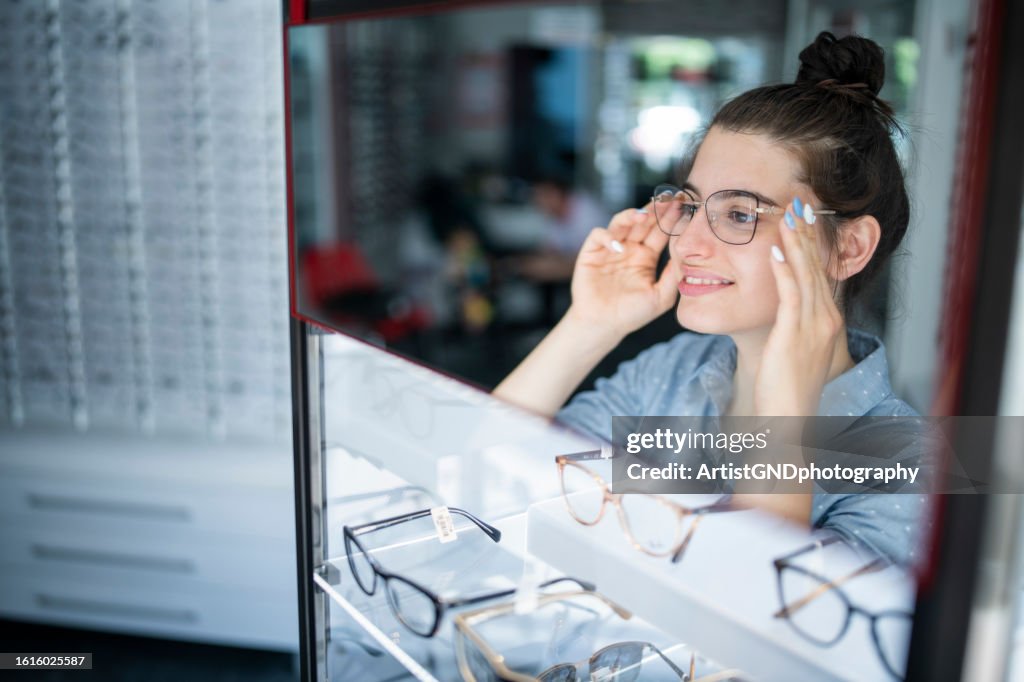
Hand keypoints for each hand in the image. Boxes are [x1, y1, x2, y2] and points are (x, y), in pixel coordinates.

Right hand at [566, 204, 678, 339]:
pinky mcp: (591, 253)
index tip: (683, 206)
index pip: (660, 232)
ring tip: (643, 215)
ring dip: (631, 216)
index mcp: (646, 256)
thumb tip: (686, 254)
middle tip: (667, 200)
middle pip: (642, 222)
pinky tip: (618, 245)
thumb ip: (673, 275)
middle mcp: (629, 248)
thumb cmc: (632, 314)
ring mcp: (610, 249)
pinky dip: (607, 236)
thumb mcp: (661, 296)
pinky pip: (598, 235)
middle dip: (654, 210)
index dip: (670, 219)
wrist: (604, 326)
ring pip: (621, 223)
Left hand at [755, 197, 845, 416]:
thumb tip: (781, 308)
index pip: (820, 272)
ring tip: (789, 213)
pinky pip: (791, 297)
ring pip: (806, 275)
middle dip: (808, 232)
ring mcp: (814, 328)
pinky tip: (776, 251)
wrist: (789, 422)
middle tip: (801, 200)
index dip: (812, 242)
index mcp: (826, 321)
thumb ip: (790, 325)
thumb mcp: (792, 349)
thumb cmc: (784, 389)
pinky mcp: (795, 337)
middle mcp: (826, 320)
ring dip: (797, 242)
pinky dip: (785, 271)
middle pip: (818, 266)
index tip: (805, 216)